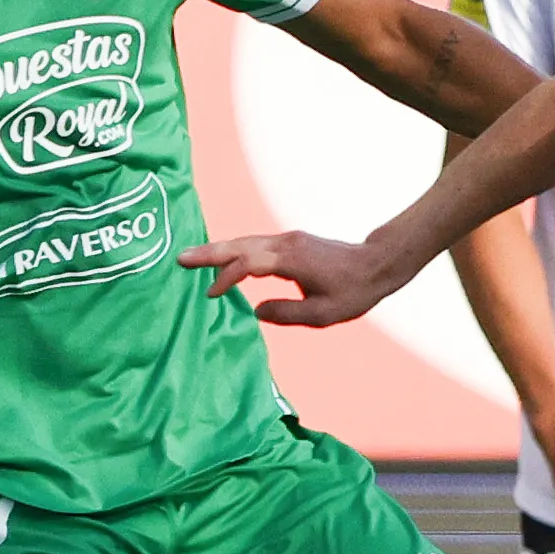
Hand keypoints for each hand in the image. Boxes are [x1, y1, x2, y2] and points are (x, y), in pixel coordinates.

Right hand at [178, 232, 403, 326]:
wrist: (376, 265)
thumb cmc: (352, 292)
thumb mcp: (321, 314)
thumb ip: (286, 314)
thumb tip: (255, 312)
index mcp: (291, 260)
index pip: (248, 264)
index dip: (226, 278)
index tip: (210, 294)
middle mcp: (285, 244)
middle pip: (239, 244)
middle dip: (208, 252)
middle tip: (179, 258)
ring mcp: (287, 240)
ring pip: (245, 241)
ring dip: (218, 249)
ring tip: (190, 257)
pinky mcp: (290, 242)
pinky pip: (255, 244)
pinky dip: (234, 250)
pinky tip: (220, 258)